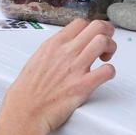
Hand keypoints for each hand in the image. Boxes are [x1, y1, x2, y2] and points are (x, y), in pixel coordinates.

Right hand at [0, 20, 117, 134]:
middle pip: (97, 26)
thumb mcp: (37, 59)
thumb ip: (54, 50)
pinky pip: (107, 71)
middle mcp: (66, 52)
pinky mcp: (83, 86)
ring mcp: (75, 68)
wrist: (24, 112)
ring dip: (111, 48)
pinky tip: (104, 75)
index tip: (92, 37)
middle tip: (105, 45)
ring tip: (105, 58)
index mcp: (54, 44)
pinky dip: (110, 71)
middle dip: (107, 33)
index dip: (91, 28)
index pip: (80, 22)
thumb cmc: (28, 91)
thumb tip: (66, 46)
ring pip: (103, 42)